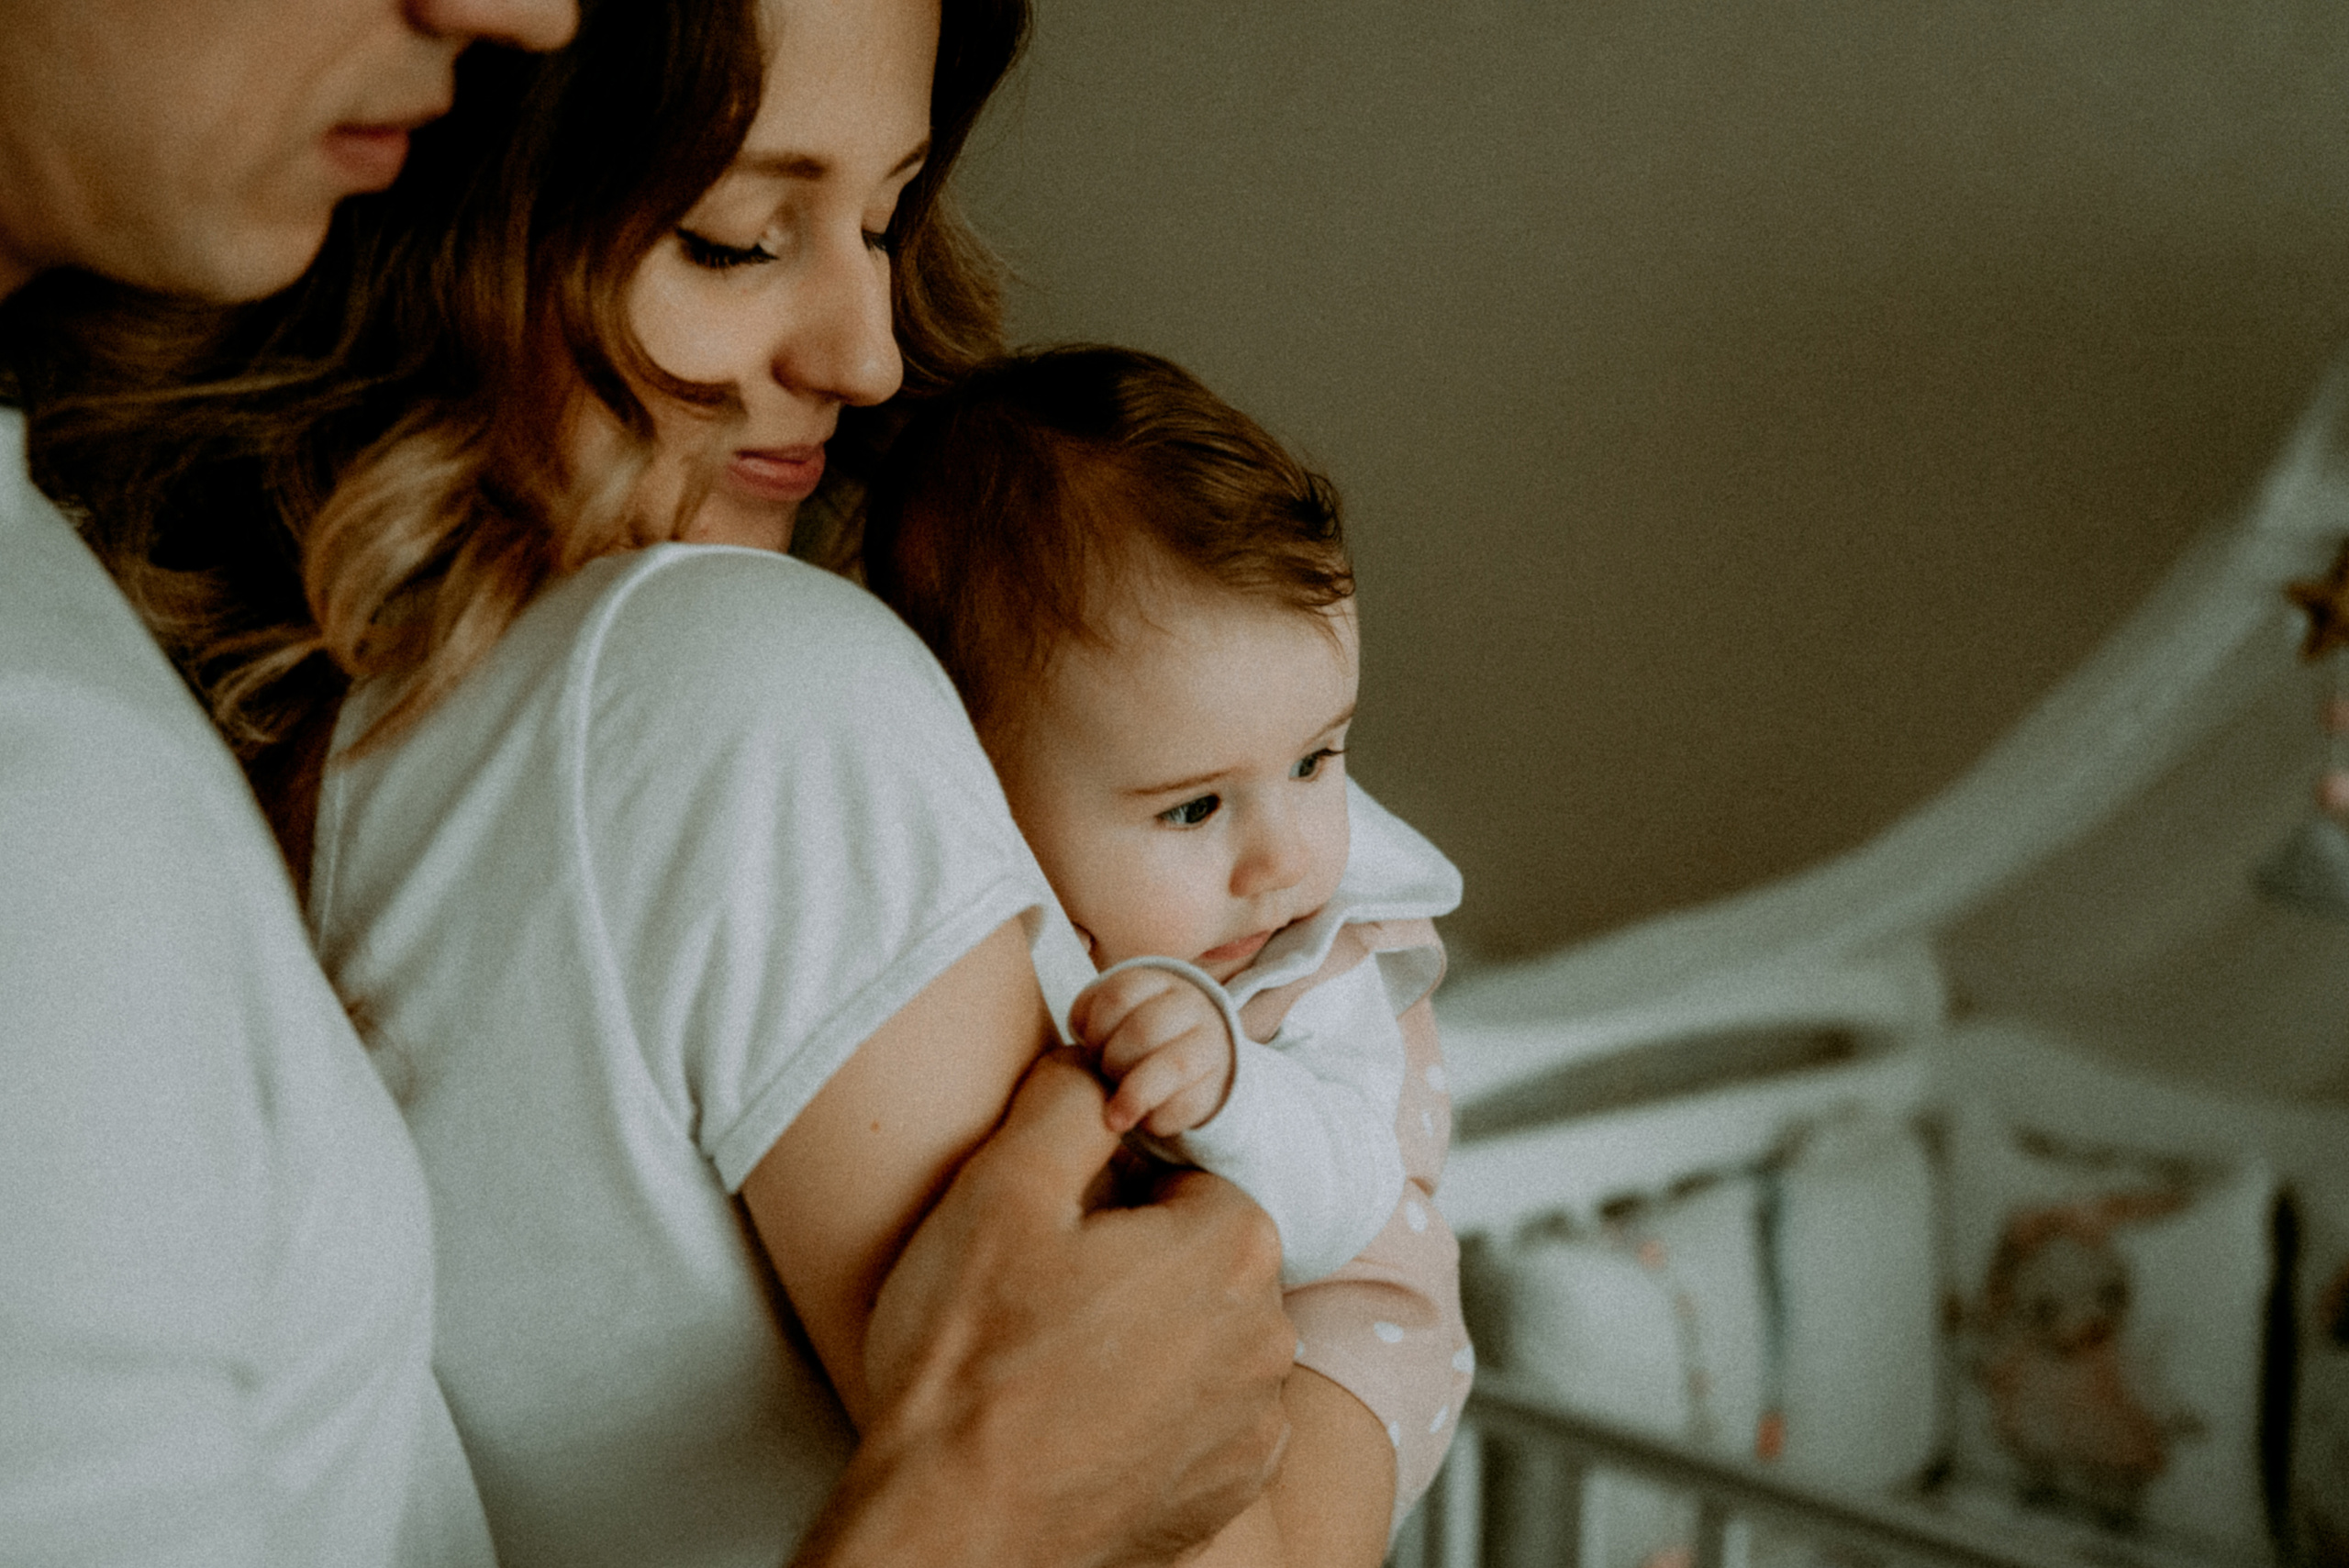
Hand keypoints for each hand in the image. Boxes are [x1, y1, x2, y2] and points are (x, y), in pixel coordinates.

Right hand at [851, 1051, 1291, 1567]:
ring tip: (1056, 1367)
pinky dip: (1156, 1414)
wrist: (948, 1532)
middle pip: (1204, 1256)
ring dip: (1148, 1339)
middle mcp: (1268, 1334)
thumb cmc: (968, 1365)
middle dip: (1138, 1263)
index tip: (1056, 1232)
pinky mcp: (1229, 1490)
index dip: (1114, 1194)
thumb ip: (1068, 1099)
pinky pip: (1205, 1418)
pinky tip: (1083, 1421)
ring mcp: (1254, 1423)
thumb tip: (1098, 1061)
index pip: (1190, 1175)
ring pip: (1205, 1337)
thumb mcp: (1001, 1189)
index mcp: (1231, 1244)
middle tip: (1044, 1299)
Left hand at [1069, 967, 1236, 1136]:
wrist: (1201, 1057)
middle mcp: (1191, 1007)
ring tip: (1114, 1116)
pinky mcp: (1217, 1087)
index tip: (1090, 1046)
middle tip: (1105, 1075)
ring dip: (1133, 1094)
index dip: (1095, 1028)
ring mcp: (1210, 1046)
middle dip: (1113, 1061)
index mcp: (1160, 983)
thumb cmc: (1142, 1035)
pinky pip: (1186, 1105)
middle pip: (1142, 1031)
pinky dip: (1156, 1120)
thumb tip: (1081, 1031)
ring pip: (1172, 1066)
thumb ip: (1091, 1014)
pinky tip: (1142, 1121)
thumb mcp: (1118, 1012)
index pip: (1118, 996)